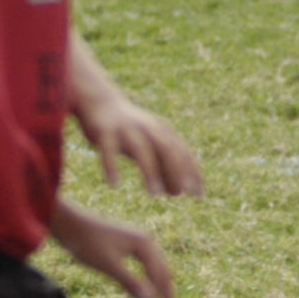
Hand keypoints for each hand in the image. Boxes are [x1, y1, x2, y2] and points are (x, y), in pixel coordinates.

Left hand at [51, 201, 176, 297]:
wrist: (69, 223)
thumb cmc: (86, 243)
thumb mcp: (109, 266)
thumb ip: (130, 283)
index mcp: (145, 245)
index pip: (162, 277)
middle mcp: (146, 240)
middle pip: (163, 271)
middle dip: (165, 295)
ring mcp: (138, 240)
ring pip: (155, 268)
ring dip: (155, 288)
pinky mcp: (129, 242)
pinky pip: (145, 264)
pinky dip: (145, 279)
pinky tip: (139, 290)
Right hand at [72, 92, 202, 197]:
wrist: (100, 102)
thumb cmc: (130, 131)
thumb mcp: (150, 145)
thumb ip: (164, 166)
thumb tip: (178, 193)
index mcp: (161, 131)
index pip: (181, 152)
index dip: (192, 172)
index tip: (199, 194)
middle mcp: (147, 128)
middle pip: (166, 149)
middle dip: (175, 171)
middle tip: (180, 195)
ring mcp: (126, 129)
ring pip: (141, 150)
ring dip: (150, 172)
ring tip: (155, 195)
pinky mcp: (104, 131)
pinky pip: (108, 150)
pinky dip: (112, 166)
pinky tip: (114, 184)